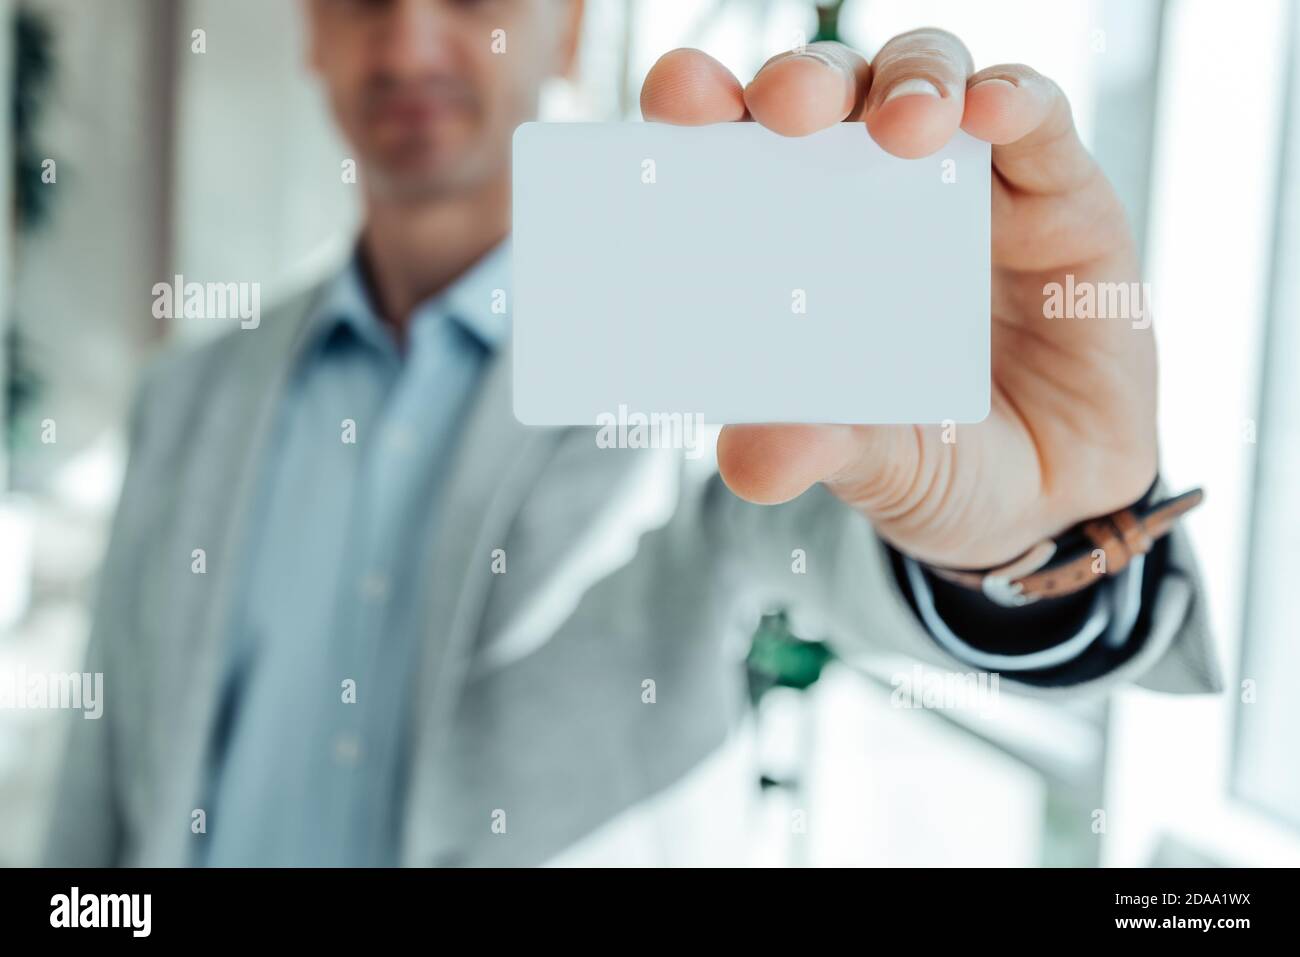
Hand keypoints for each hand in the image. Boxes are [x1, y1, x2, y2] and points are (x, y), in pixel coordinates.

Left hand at [640, 31, 1156, 568]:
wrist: (1058, 500)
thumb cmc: (938, 462)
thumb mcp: (871, 465)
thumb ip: (813, 447)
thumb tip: (748, 461)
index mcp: (795, 241)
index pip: (734, 145)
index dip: (702, 102)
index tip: (676, 96)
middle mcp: (871, 192)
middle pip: (829, 91)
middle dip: (803, 82)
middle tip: (787, 109)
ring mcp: (964, 182)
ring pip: (927, 75)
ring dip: (911, 81)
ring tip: (906, 126)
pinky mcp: (1059, 189)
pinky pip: (1038, 114)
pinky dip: (1012, 97)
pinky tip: (994, 110)